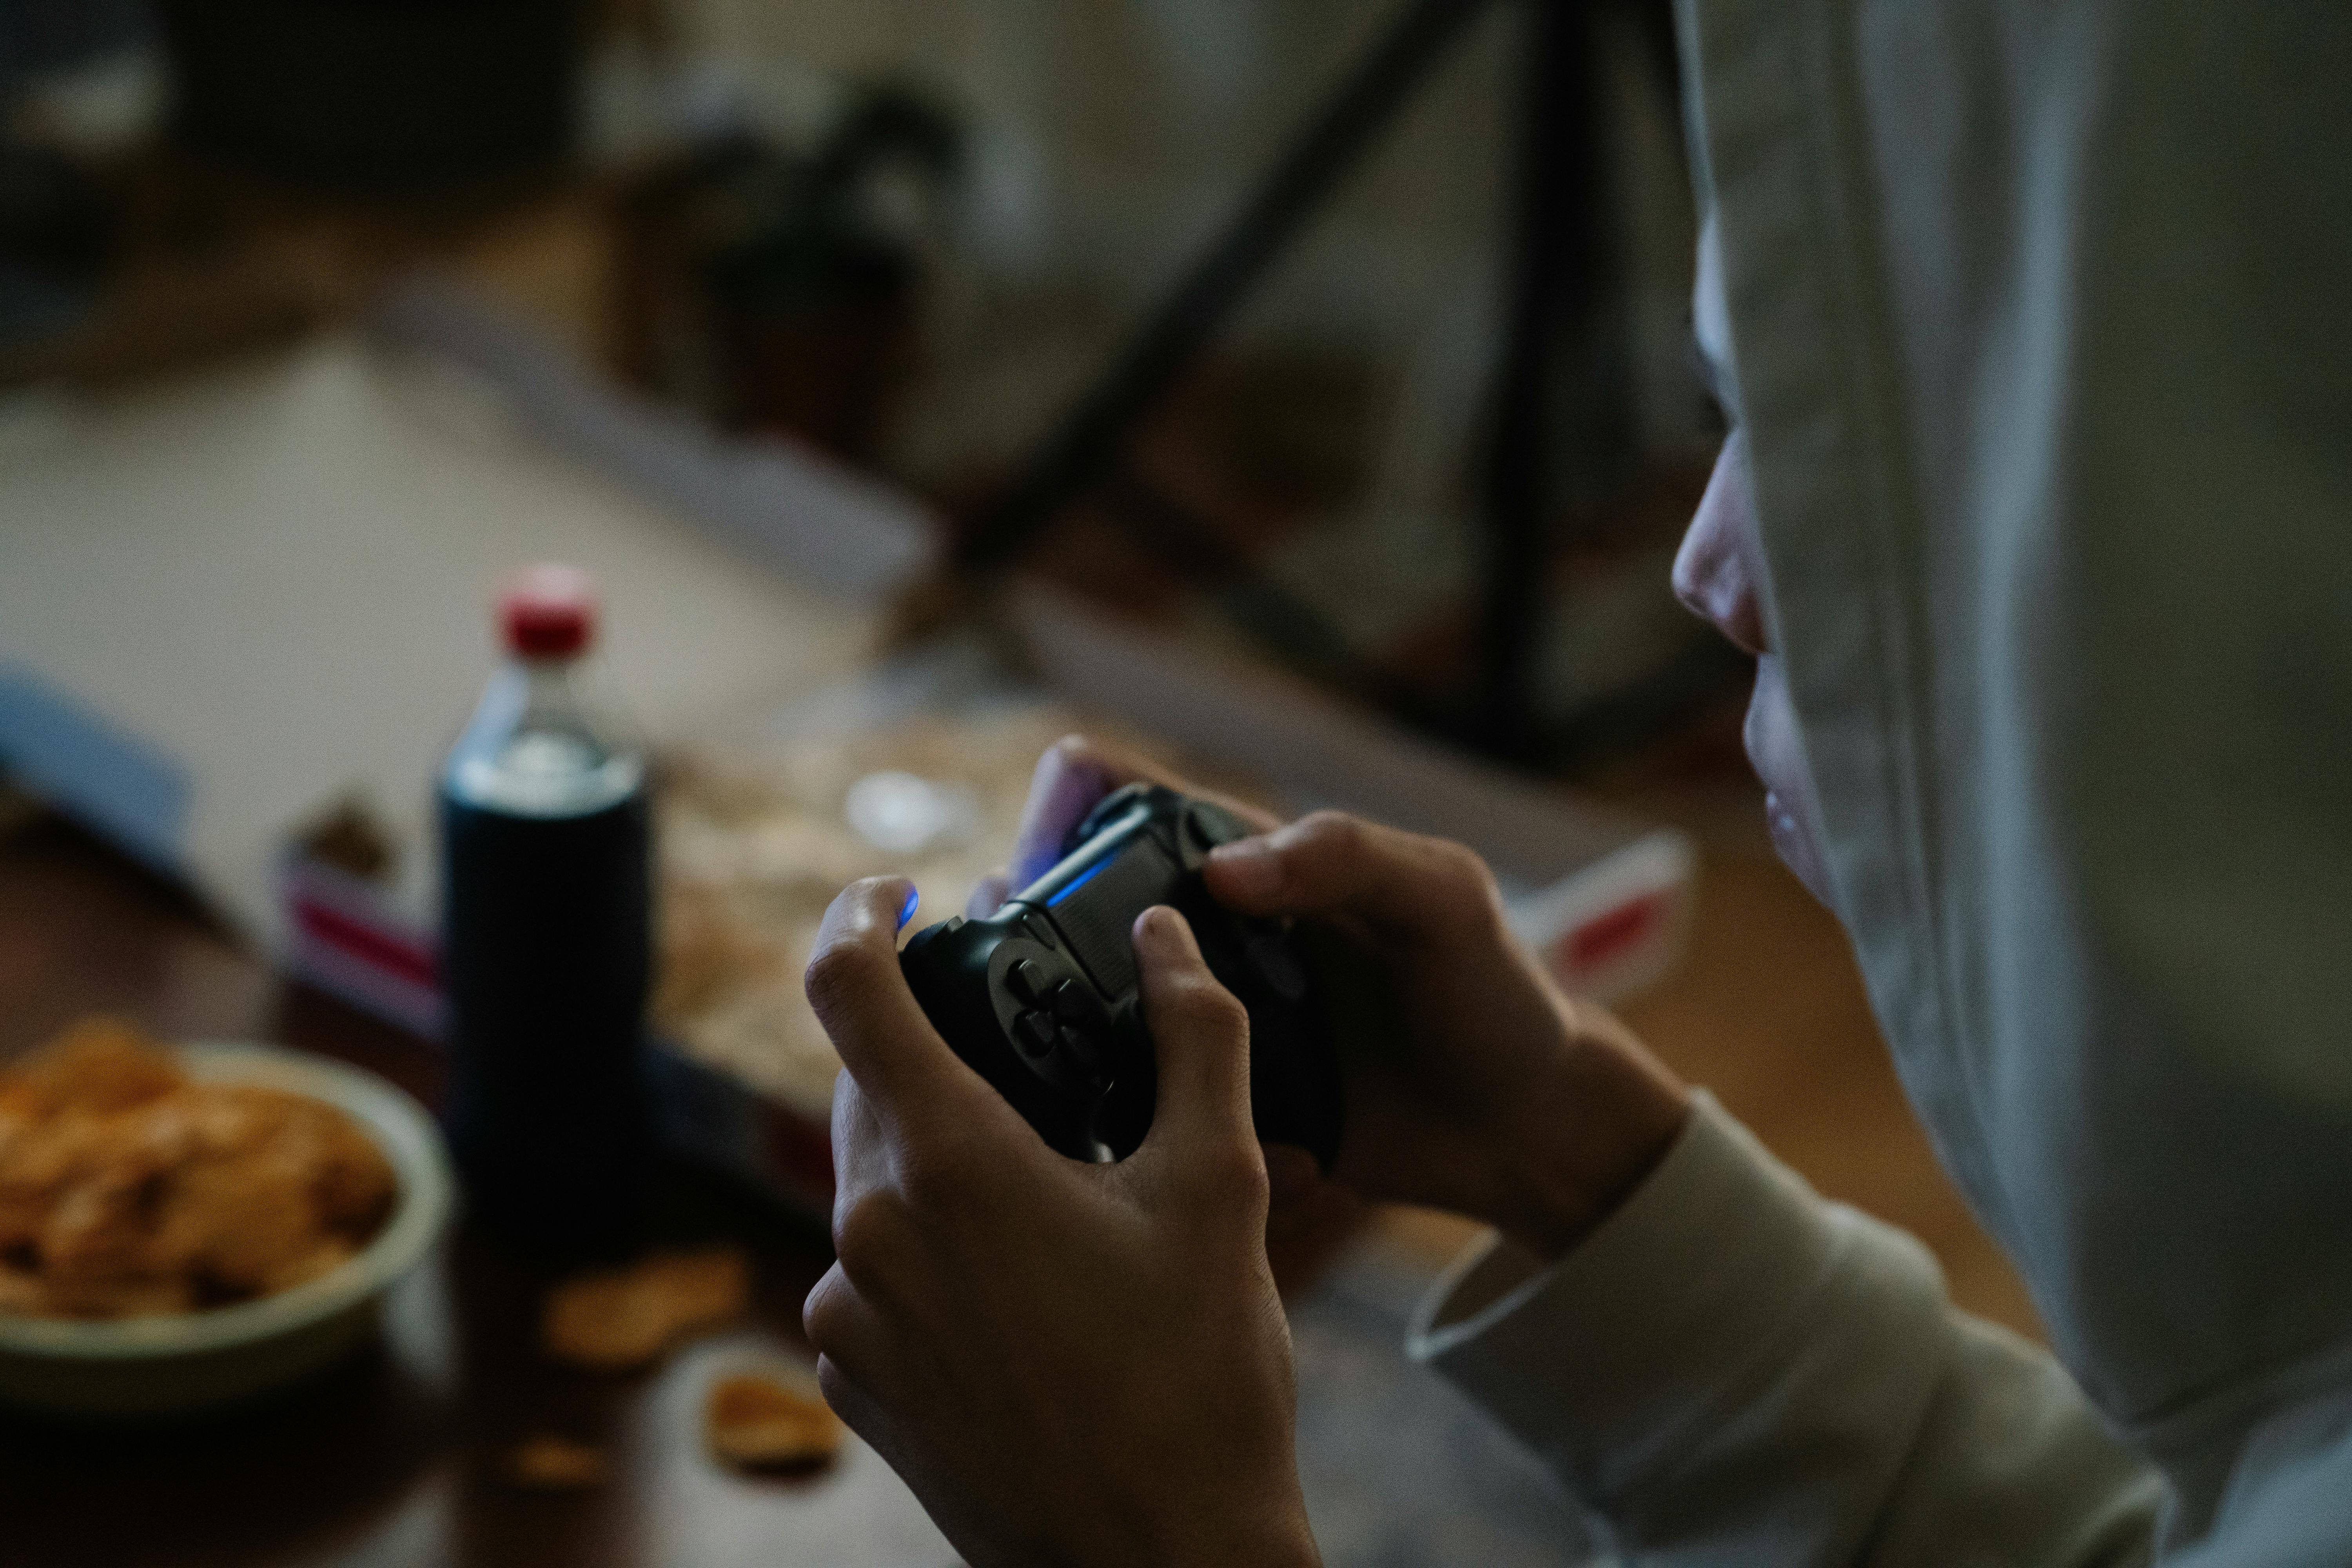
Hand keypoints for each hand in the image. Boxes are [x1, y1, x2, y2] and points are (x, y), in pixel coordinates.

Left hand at [802, 878, 1321, 1567]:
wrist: (1159, 1564)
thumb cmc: (1199, 1379)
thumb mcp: (1221, 1184)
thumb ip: (1195, 1035)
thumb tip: (1168, 938)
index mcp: (949, 1164)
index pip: (847, 988)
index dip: (856, 915)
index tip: (894, 893)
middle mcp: (867, 1233)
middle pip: (870, 1087)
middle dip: (934, 1050)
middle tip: (1018, 1048)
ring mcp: (846, 1320)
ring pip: (877, 1186)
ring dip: (944, 1163)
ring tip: (1054, 1198)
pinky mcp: (852, 1384)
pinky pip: (872, 1276)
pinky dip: (932, 1253)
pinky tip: (1027, 1292)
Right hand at [984, 737, 1690, 1258]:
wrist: (1526, 1133)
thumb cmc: (1496, 995)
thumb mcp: (1444, 900)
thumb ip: (1347, 859)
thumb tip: (1223, 869)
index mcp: (1261, 868)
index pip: (1141, 805)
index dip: (1075, 801)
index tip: (1035, 832)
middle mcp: (1216, 940)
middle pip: (1087, 907)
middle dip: (1031, 918)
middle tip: (1001, 946)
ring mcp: (1207, 1025)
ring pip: (1093, 1010)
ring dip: (1056, 1027)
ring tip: (1030, 1046)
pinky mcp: (1212, 1107)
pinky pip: (1146, 1108)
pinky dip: (1136, 1117)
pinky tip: (1142, 1133)